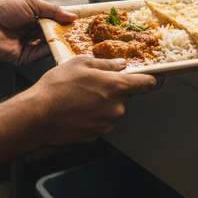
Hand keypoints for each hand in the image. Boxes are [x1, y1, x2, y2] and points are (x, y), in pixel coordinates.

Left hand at [0, 0, 76, 65]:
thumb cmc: (4, 10)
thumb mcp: (32, 4)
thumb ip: (53, 10)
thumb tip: (72, 16)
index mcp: (39, 19)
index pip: (58, 22)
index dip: (69, 23)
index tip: (83, 23)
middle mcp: (37, 33)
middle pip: (57, 35)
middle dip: (68, 35)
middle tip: (83, 34)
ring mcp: (32, 46)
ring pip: (52, 46)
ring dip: (61, 43)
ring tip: (74, 40)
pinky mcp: (26, 57)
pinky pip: (41, 55)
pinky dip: (51, 52)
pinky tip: (58, 46)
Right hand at [31, 57, 164, 143]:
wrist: (36, 116)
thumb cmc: (56, 88)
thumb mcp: (82, 63)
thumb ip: (106, 64)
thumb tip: (120, 65)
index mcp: (117, 87)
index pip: (148, 83)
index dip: (157, 79)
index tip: (161, 77)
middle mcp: (116, 107)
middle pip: (126, 95)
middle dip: (115, 89)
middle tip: (94, 83)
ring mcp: (107, 123)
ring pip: (113, 108)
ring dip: (103, 102)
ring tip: (80, 96)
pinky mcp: (96, 134)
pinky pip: (101, 121)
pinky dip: (94, 115)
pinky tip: (77, 108)